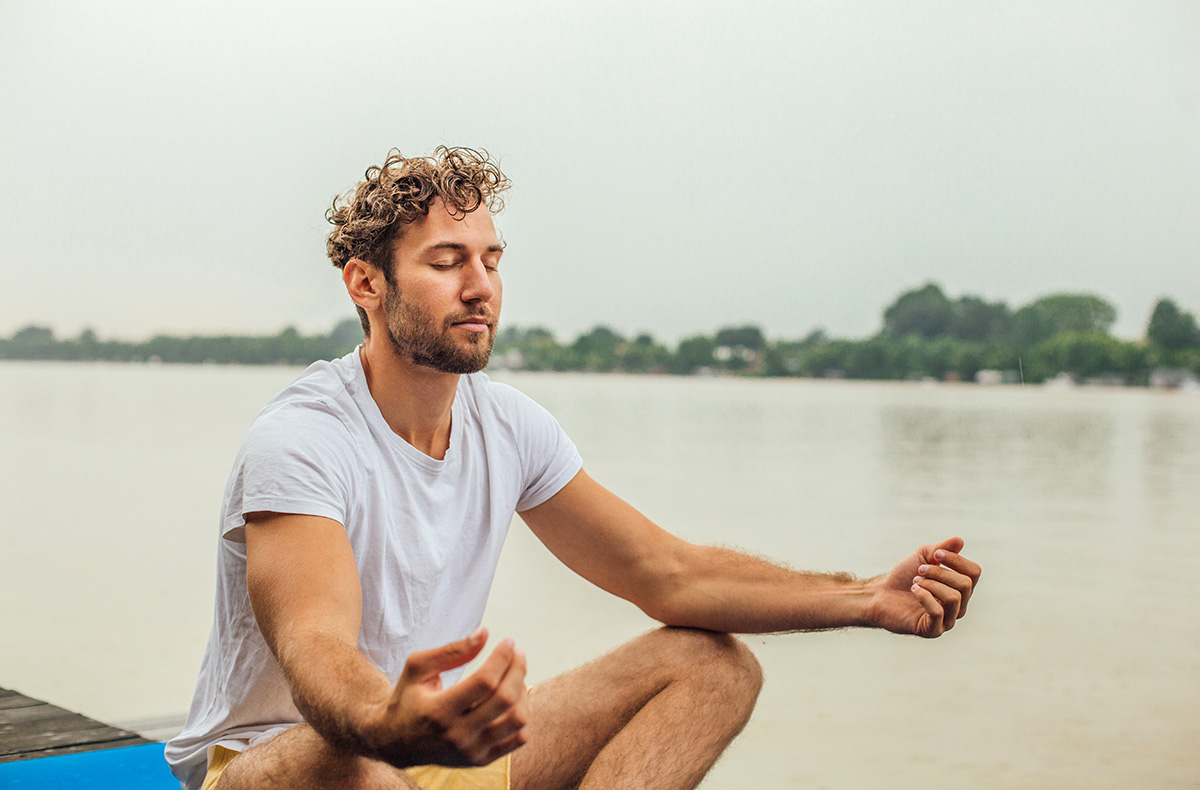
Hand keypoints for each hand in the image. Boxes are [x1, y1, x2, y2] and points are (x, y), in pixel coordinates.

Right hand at [367, 628, 530, 767]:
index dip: (502, 657)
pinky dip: (523, 713)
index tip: (508, 641)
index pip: (485, 682)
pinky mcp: (480, 760)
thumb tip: (485, 634)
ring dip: (522, 691)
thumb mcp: (418, 668)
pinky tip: (514, 698)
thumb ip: (451, 651)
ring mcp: (471, 751)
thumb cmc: (407, 698)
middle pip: (505, 699)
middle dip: (517, 668)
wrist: (395, 742)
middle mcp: (456, 735)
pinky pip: (518, 738)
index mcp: (438, 711)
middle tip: (517, 653)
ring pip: (517, 720)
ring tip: (515, 676)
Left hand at [864, 537, 981, 637]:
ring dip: (931, 584)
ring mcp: (948, 620)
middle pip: (965, 584)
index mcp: (961, 588)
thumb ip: (942, 549)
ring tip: (915, 582)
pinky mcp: (933, 630)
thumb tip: (960, 541)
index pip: (974, 572)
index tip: (935, 554)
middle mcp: (960, 605)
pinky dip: (924, 596)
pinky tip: (913, 591)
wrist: (881, 594)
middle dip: (939, 572)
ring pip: (954, 598)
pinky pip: (937, 612)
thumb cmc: (904, 576)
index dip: (956, 560)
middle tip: (920, 570)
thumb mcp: (923, 556)